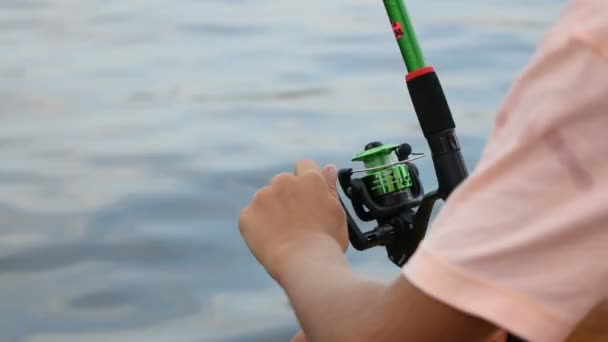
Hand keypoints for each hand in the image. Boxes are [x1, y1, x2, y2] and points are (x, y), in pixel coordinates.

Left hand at [238, 160, 347, 279]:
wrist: (306, 263)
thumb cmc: (327, 241)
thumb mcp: (336, 212)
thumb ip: (330, 187)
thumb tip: (329, 167)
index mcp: (309, 179)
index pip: (303, 166)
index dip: (305, 182)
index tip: (306, 198)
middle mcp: (284, 181)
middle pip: (282, 182)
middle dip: (286, 196)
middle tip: (295, 222)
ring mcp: (263, 197)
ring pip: (265, 199)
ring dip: (271, 210)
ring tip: (283, 235)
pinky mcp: (247, 214)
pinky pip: (251, 216)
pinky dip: (257, 226)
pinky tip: (270, 241)